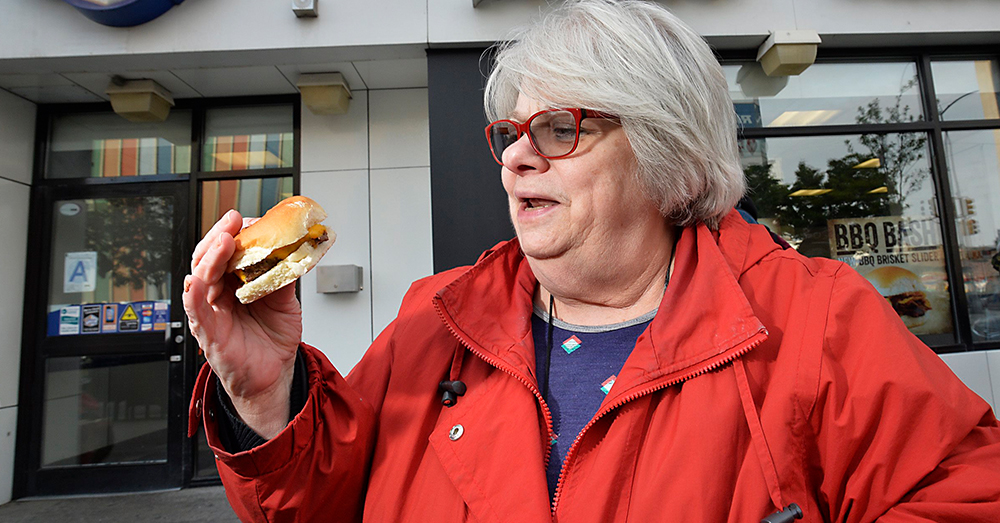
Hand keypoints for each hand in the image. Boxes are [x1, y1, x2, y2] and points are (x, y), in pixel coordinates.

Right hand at [183, 209, 300, 438]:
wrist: (273, 376)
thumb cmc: (272, 339)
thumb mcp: (285, 302)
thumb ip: (283, 277)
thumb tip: (292, 250)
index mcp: (234, 282)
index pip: (227, 250)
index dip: (236, 233)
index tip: (249, 219)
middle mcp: (218, 293)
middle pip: (208, 257)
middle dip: (219, 235)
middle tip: (234, 221)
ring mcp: (210, 311)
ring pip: (199, 277)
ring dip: (210, 257)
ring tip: (224, 241)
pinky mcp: (207, 331)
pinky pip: (195, 308)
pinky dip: (195, 292)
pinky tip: (199, 280)